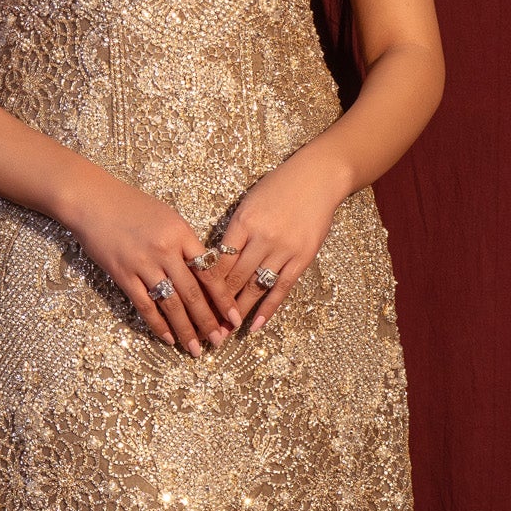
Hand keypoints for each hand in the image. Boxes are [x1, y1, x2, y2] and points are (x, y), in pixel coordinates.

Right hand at [62, 171, 240, 355]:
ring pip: (171, 304)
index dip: (224, 299)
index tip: (234, 317)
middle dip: (208, 321)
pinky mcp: (123, 275)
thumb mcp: (168, 218)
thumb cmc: (132, 206)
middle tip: (219, 341)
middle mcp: (165, 250)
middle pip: (193, 293)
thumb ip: (186, 244)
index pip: (210, 272)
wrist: (93, 201)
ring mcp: (143, 264)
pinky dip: (158, 324)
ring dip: (185, 330)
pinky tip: (168, 338)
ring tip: (195, 349)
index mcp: (182, 233)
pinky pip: (145, 305)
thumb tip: (203, 273)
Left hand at [218, 146, 351, 330]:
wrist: (317, 178)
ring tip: (225, 332)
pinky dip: (267, 309)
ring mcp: (283, 249)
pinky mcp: (302, 257)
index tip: (194, 304)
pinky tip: (255, 326)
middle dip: (217, 305)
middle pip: (234, 278)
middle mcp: (261, 237)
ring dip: (238, 312)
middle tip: (204, 327)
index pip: (218, 261)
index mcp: (242, 222)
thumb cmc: (278, 188)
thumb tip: (216, 262)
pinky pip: (281, 288)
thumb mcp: (248, 204)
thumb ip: (235, 232)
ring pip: (255, 287)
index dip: (205, 285)